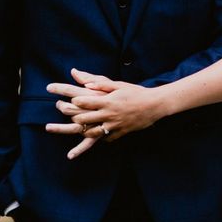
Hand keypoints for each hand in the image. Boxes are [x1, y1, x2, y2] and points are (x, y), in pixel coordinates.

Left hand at [45, 69, 166, 158]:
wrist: (154, 105)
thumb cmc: (137, 92)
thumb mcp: (119, 85)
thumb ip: (102, 84)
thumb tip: (86, 83)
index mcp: (107, 101)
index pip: (85, 103)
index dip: (74, 102)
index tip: (67, 100)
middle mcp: (109, 114)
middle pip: (85, 118)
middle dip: (74, 117)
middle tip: (66, 114)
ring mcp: (115, 125)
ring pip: (93, 132)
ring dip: (84, 130)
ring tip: (78, 127)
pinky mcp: (121, 132)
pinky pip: (107, 138)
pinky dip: (101, 136)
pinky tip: (97, 135)